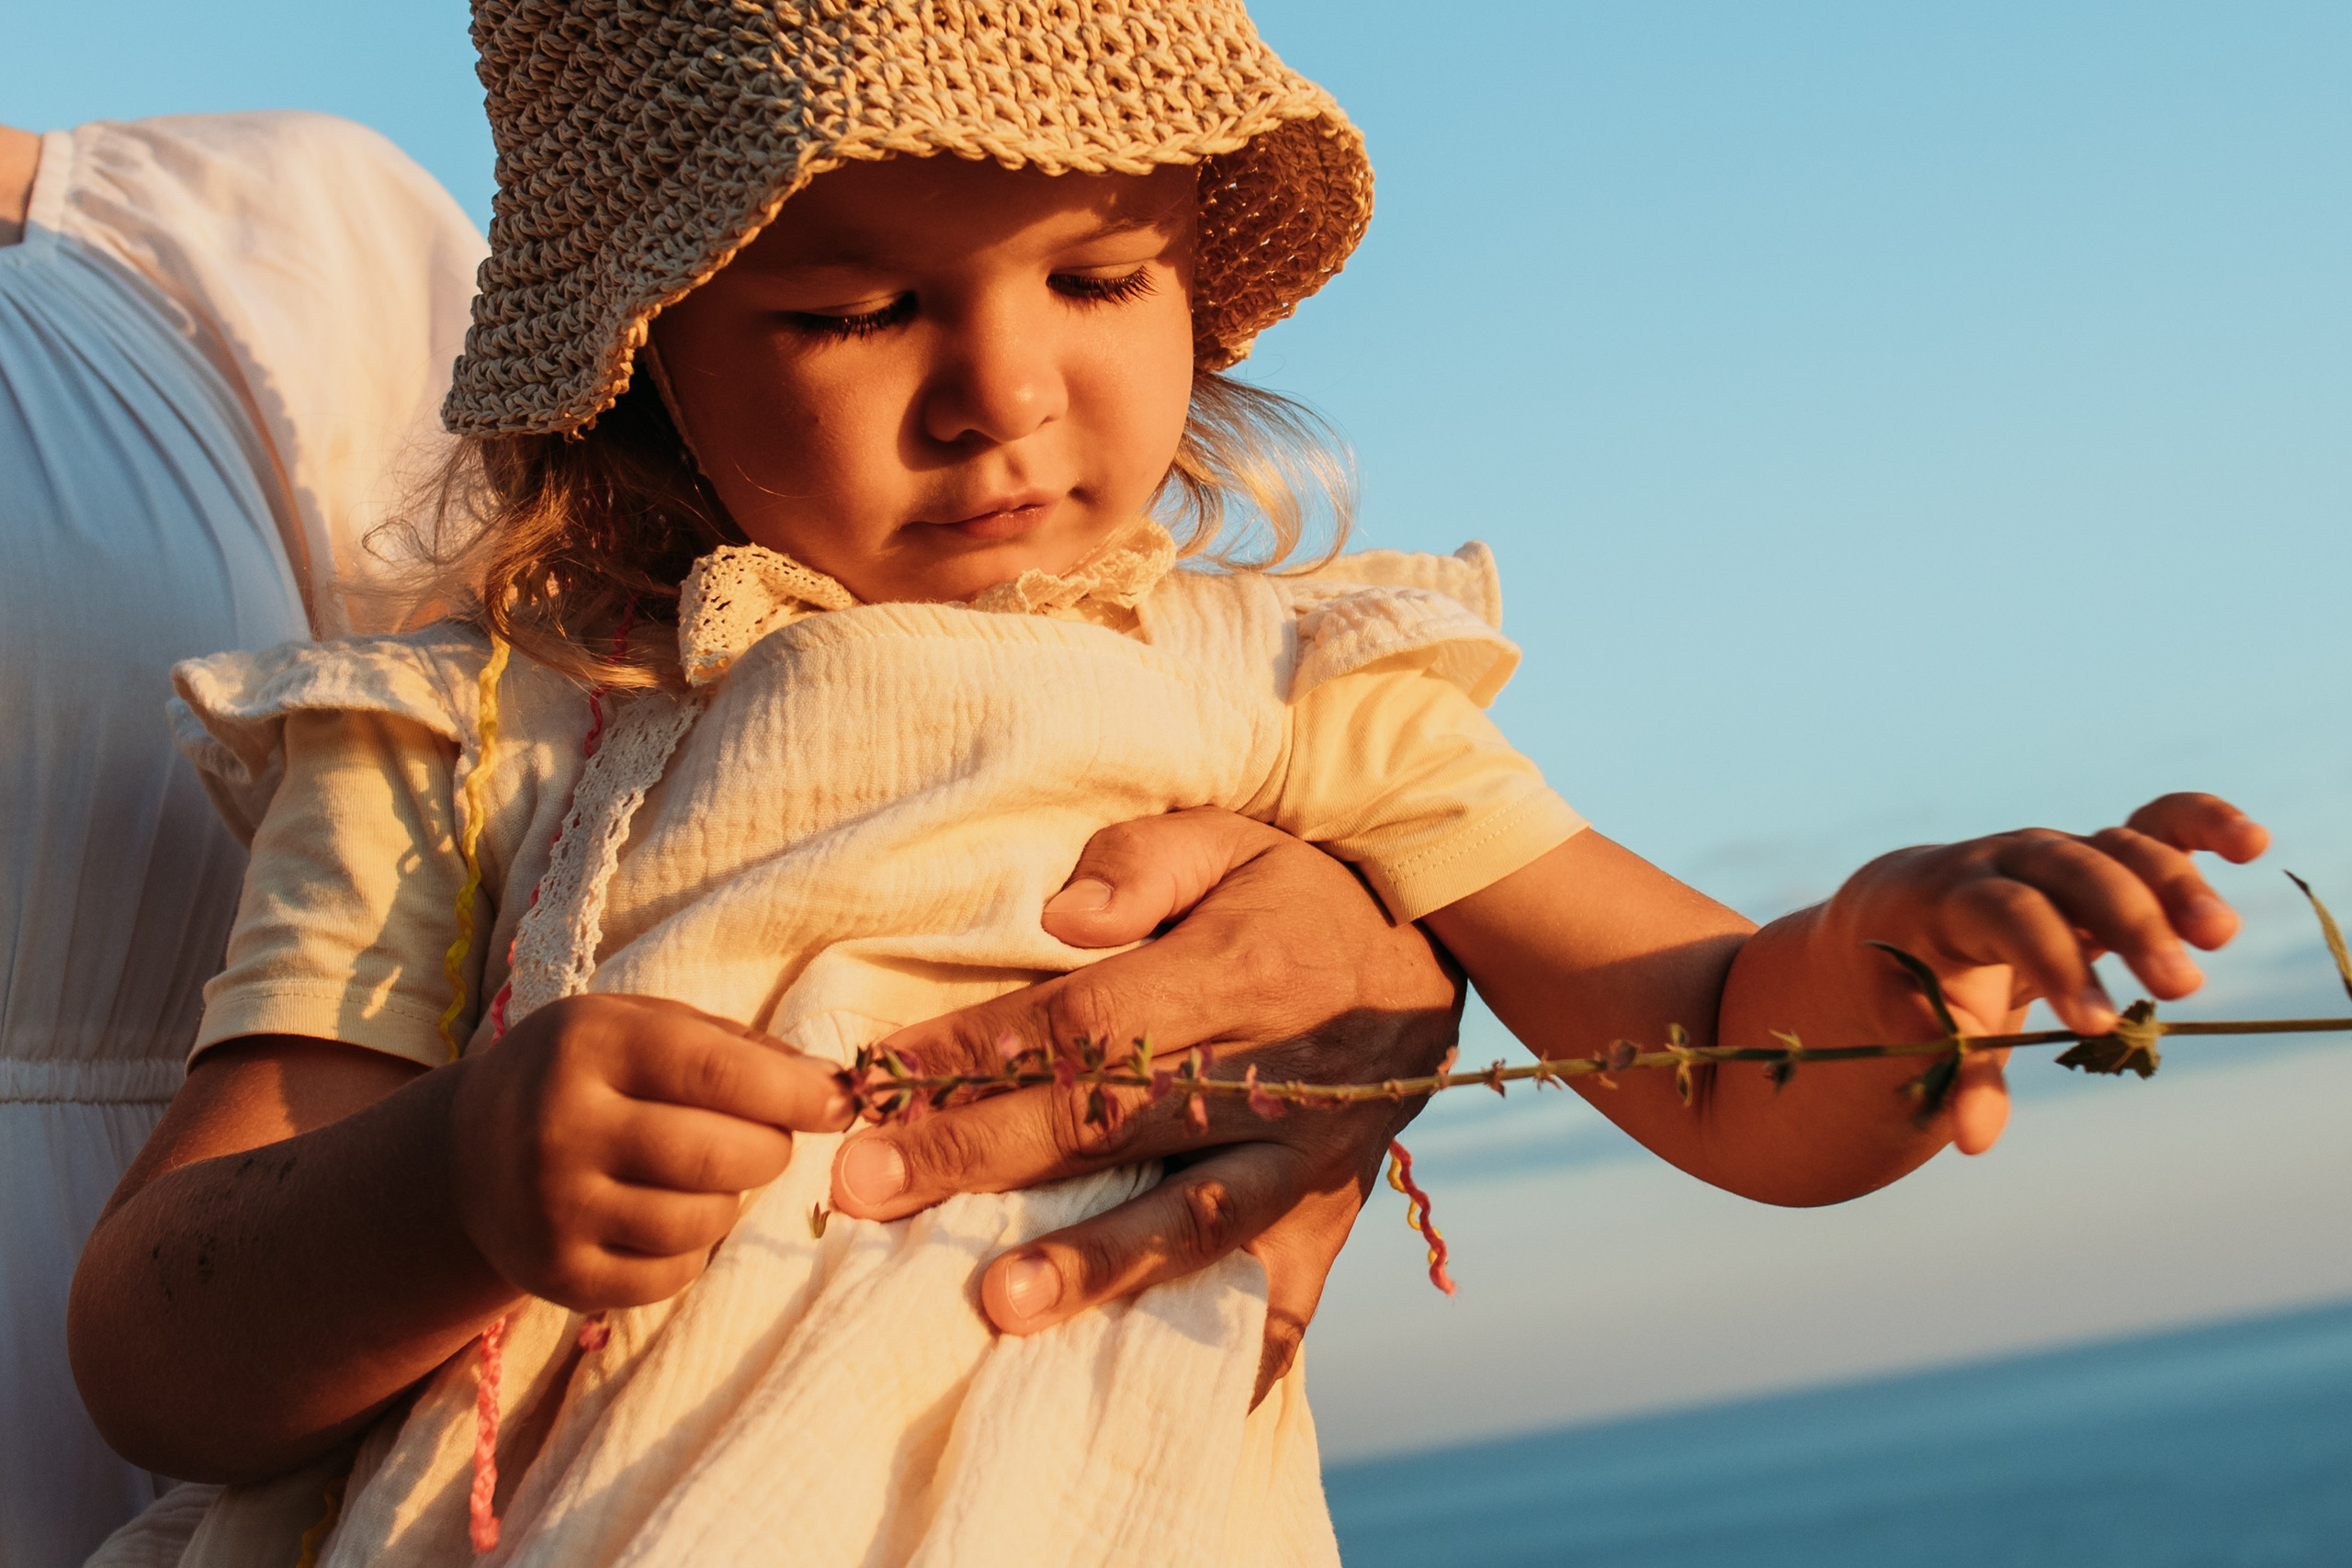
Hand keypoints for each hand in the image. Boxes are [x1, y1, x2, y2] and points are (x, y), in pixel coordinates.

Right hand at [449, 994, 853, 1309]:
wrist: (467, 1157)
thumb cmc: (588, 1077)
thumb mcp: (644, 1027)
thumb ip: (739, 1046)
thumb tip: (831, 1086)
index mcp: (588, 1044)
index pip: (719, 1072)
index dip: (795, 1093)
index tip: (838, 1104)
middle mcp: (560, 1126)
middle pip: (720, 1156)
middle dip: (770, 1150)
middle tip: (765, 1140)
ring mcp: (553, 1209)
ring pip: (702, 1222)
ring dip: (732, 1201)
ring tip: (707, 1175)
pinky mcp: (557, 1276)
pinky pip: (674, 1276)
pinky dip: (695, 1250)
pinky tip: (669, 1215)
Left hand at [828, 809, 1462, 1400]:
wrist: (1431, 964)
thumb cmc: (1297, 896)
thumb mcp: (1234, 837)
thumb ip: (1143, 862)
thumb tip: (1060, 915)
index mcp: (1237, 971)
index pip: (1086, 1020)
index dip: (976, 1052)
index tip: (873, 1083)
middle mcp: (1275, 1073)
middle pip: (1111, 1121)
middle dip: (980, 1158)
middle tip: (867, 1191)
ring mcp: (1305, 1160)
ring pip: (1192, 1218)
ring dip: (1093, 1263)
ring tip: (1000, 1305)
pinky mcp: (1328, 1221)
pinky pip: (1278, 1301)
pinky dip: (1218, 1354)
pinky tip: (1136, 1391)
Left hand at [1821, 791, 2267, 1153]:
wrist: (1903, 905)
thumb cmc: (1911, 973)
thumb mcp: (1914, 1019)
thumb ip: (1953, 1073)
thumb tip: (1975, 1140)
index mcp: (1951, 898)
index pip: (2011, 916)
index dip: (2056, 962)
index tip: (2099, 1023)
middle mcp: (2007, 859)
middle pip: (2075, 872)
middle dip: (2131, 923)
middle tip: (2181, 986)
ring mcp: (2057, 847)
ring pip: (2121, 847)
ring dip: (2176, 886)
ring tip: (2220, 938)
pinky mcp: (2099, 847)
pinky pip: (2155, 823)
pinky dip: (2203, 821)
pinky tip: (2252, 845)